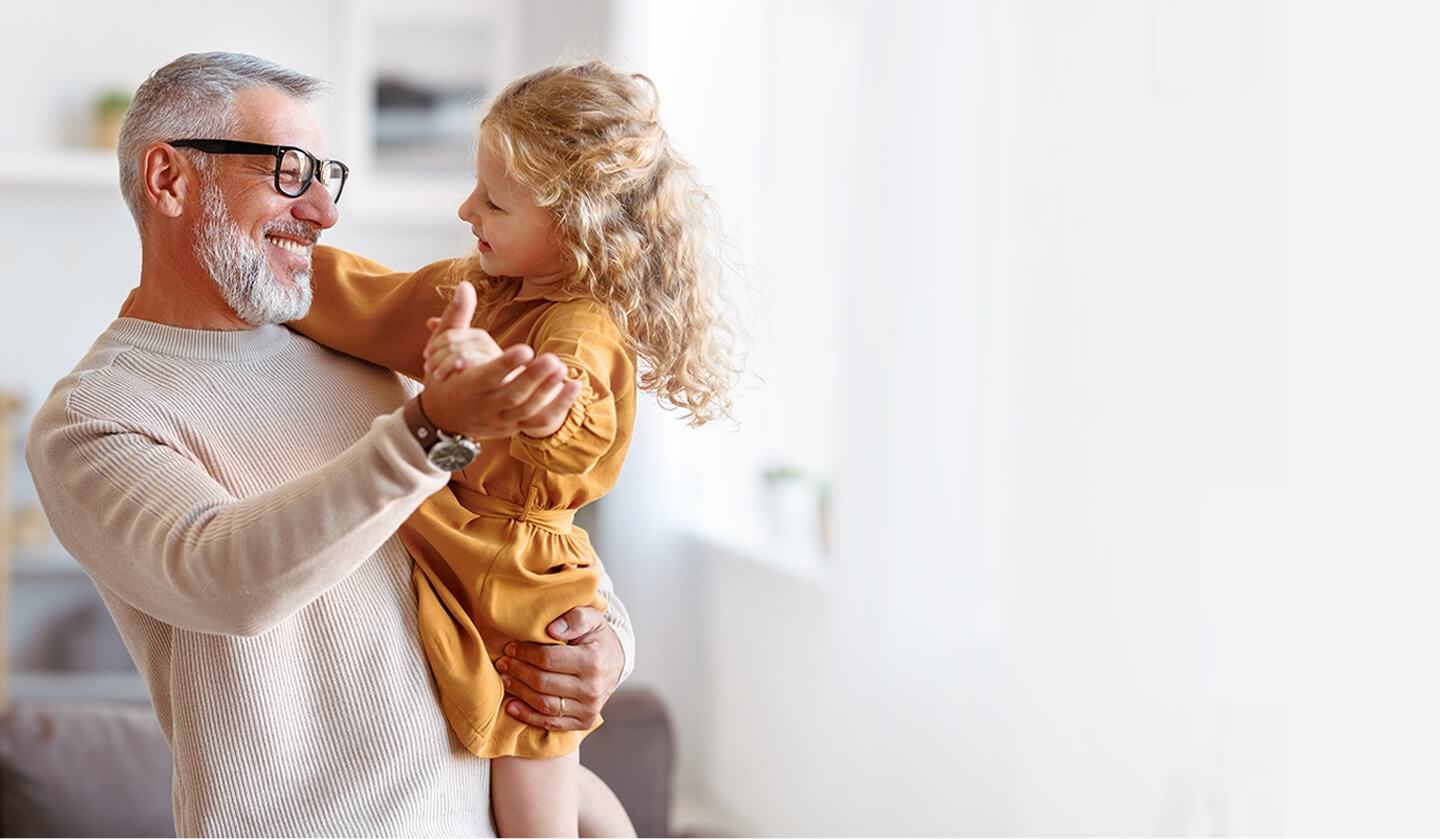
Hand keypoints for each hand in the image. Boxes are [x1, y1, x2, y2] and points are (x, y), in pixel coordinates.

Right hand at [419, 283, 582, 439]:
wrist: (442, 417)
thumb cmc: (444, 376)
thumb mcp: (442, 347)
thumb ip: (457, 316)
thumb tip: (465, 285)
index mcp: (467, 385)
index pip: (487, 377)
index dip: (507, 365)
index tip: (526, 349)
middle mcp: (484, 406)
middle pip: (511, 396)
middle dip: (533, 378)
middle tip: (553, 359)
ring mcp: (500, 419)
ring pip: (526, 411)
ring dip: (547, 392)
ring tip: (562, 368)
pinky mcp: (514, 426)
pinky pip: (539, 423)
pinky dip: (558, 408)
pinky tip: (574, 386)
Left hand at [422, 324, 501, 382]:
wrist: (491, 402)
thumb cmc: (471, 378)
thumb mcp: (457, 357)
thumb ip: (446, 339)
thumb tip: (430, 322)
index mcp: (478, 337)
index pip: (451, 333)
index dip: (435, 344)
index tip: (426, 355)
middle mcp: (487, 344)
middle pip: (454, 344)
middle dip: (437, 356)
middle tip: (428, 368)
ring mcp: (492, 358)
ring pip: (461, 354)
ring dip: (444, 365)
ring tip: (437, 376)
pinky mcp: (495, 372)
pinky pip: (472, 365)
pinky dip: (458, 369)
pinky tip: (453, 376)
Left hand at [495, 606, 623, 731]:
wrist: (616, 663)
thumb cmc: (598, 639)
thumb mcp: (592, 619)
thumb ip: (575, 618)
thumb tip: (552, 629)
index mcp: (593, 661)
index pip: (548, 659)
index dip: (525, 653)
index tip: (511, 648)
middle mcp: (592, 688)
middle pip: (543, 683)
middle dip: (518, 672)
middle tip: (502, 663)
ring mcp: (589, 708)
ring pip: (544, 704)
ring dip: (519, 693)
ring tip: (505, 680)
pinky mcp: (584, 721)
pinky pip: (551, 723)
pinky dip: (528, 716)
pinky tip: (512, 706)